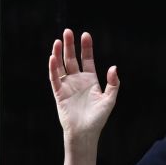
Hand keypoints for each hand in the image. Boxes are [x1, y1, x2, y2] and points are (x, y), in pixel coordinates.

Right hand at [48, 29, 119, 143]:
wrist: (85, 132)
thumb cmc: (98, 118)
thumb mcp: (110, 99)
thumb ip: (113, 83)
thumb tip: (113, 67)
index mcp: (90, 80)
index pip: (87, 59)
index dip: (86, 48)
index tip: (85, 35)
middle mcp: (78, 81)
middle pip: (72, 59)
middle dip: (70, 45)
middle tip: (68, 31)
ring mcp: (67, 86)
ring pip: (61, 66)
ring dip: (59, 54)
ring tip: (58, 41)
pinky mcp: (59, 93)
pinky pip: (54, 78)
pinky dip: (53, 68)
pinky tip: (52, 57)